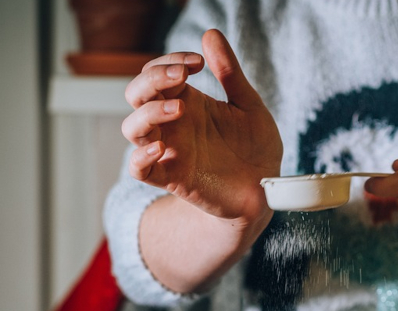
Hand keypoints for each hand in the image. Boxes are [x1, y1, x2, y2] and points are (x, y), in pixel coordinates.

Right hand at [121, 29, 281, 222]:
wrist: (265, 189)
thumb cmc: (255, 147)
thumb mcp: (248, 105)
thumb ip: (230, 73)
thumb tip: (211, 34)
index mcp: (186, 101)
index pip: (158, 72)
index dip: (170, 61)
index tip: (199, 62)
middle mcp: (173, 124)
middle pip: (137, 94)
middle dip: (152, 79)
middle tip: (183, 77)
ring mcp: (170, 150)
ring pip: (133, 128)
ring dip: (149, 113)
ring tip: (180, 109)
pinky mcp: (172, 177)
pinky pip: (138, 169)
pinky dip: (140, 157)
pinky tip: (162, 147)